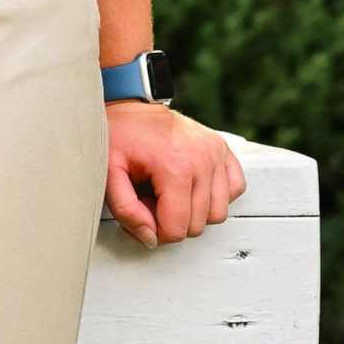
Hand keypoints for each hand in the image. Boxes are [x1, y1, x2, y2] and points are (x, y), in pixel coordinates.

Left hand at [104, 102, 247, 248]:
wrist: (132, 106)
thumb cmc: (119, 137)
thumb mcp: (109, 174)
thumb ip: (126, 210)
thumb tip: (150, 238)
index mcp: (175, 167)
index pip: (177, 229)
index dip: (156, 231)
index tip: (143, 211)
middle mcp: (202, 159)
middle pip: (197, 225)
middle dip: (172, 221)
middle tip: (152, 201)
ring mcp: (216, 153)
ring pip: (218, 214)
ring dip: (195, 213)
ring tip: (171, 195)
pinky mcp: (223, 149)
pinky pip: (234, 189)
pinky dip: (216, 196)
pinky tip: (194, 188)